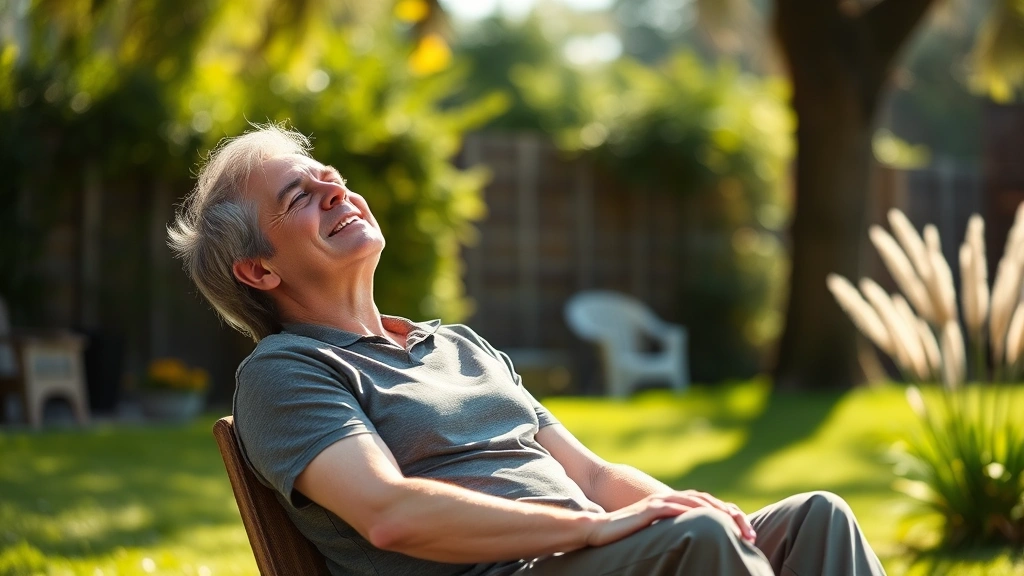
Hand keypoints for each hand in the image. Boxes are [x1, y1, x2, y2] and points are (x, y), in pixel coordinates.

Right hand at [585, 491, 755, 547]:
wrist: (599, 530)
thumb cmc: (626, 536)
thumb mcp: (657, 535)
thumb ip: (674, 534)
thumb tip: (696, 547)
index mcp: (673, 505)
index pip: (708, 505)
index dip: (729, 516)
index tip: (748, 534)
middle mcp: (668, 500)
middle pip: (707, 501)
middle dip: (731, 515)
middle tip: (750, 533)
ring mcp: (658, 503)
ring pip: (694, 501)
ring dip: (716, 512)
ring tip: (734, 525)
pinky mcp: (648, 510)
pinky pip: (672, 508)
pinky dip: (689, 511)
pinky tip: (703, 519)